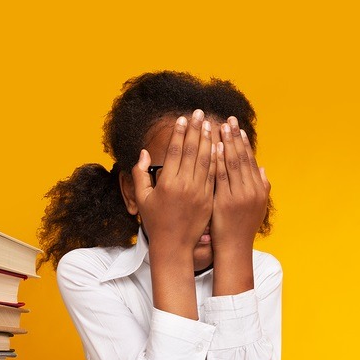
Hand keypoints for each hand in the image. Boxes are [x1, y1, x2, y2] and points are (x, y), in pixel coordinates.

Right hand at [131, 109, 216, 252]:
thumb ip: (140, 174)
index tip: (183, 118)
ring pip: (206, 160)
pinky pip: (215, 175)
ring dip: (209, 140)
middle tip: (200, 113)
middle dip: (196, 129)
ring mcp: (199, 192)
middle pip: (192, 151)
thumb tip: (144, 152)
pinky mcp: (209, 199)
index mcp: (167, 183)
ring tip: (211, 124)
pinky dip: (217, 159)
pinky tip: (219, 146)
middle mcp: (185, 185)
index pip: (175, 151)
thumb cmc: (155, 222)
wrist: (174, 246)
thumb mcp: (142, 199)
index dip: (179, 132)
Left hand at [211, 116, 270, 255]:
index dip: (243, 143)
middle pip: (242, 157)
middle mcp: (251, 190)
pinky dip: (218, 161)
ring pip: (232, 164)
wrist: (234, 248)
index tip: (237, 127)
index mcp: (259, 189)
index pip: (250, 160)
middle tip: (229, 119)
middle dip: (234, 137)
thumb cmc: (242, 228)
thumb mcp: (258, 207)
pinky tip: (213, 147)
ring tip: (220, 126)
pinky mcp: (225, 201)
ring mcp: (239, 195)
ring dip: (226, 143)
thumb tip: (263, 168)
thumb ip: (262, 186)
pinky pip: (221, 176)